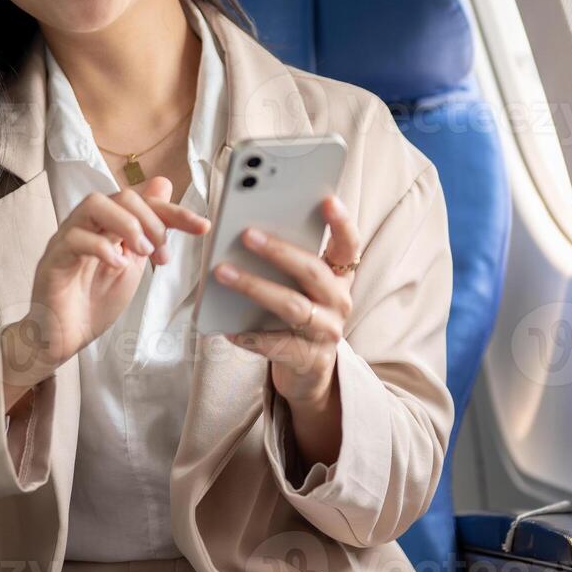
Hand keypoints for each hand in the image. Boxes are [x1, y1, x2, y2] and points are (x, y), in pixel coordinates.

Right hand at [22, 175, 210, 364]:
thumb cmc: (93, 301)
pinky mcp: (53, 260)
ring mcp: (66, 240)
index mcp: (106, 226)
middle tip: (160, 253)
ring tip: (141, 253)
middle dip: (151, 220)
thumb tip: (163, 186)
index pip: (142, 203)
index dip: (174, 211)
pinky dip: (102, 248)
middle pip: (120, 195)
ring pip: (94, 204)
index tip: (202, 227)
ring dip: (127, 225)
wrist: (63, 338)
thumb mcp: (132, 263)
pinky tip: (117, 265)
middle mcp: (86, 226)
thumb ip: (146, 230)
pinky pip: (74, 238)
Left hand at [212, 193, 357, 407]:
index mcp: (340, 277)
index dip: (340, 223)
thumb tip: (248, 228)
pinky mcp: (310, 359)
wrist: (308, 371)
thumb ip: (287, 262)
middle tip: (247, 234)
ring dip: (255, 287)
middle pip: (312, 271)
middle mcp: (339, 302)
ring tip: (223, 272)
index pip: (348, 245)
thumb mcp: (301, 287)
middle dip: (279, 251)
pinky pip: (277, 345)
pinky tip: (228, 328)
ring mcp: (327, 332)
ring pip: (292, 306)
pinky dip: (251, 336)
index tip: (326, 200)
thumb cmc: (297, 316)